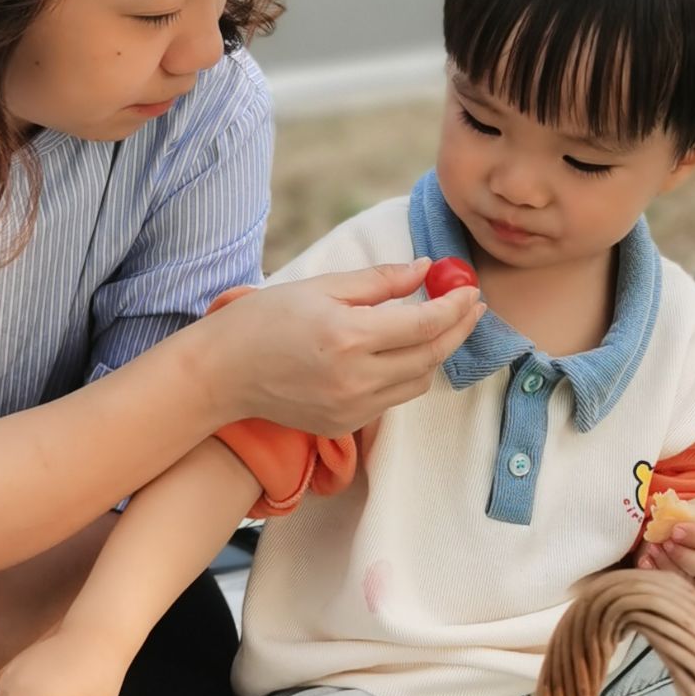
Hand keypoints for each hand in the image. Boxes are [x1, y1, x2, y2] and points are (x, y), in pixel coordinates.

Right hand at [206, 261, 481, 430]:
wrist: (222, 373)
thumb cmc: (265, 320)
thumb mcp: (322, 287)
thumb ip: (380, 281)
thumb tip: (427, 270)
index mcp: (348, 337)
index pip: (425, 325)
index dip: (455, 306)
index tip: (471, 289)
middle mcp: (355, 379)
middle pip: (431, 356)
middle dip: (458, 329)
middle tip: (472, 305)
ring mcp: (351, 408)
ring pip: (418, 382)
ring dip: (435, 353)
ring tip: (440, 325)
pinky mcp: (344, 425)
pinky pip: (392, 399)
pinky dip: (406, 374)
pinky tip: (403, 352)